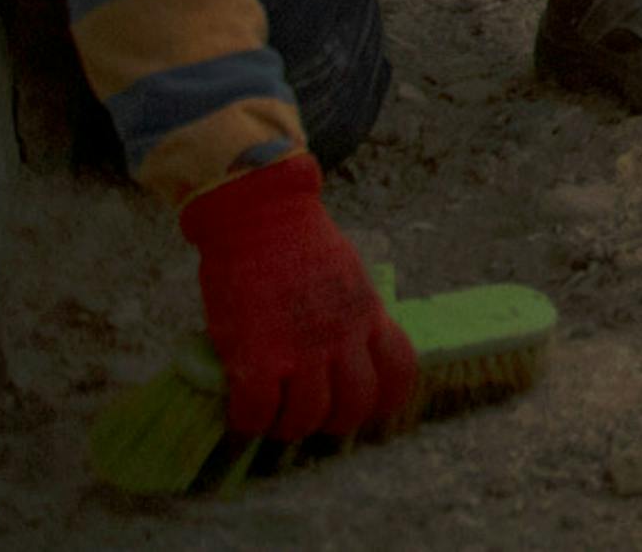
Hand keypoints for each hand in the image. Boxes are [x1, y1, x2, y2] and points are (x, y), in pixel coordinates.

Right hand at [180, 155, 419, 443]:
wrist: (260, 214)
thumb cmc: (298, 241)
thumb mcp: (347, 277)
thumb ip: (351, 315)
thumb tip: (344, 348)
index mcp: (369, 315)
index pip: (399, 373)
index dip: (385, 401)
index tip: (366, 408)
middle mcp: (343, 338)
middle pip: (354, 406)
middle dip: (334, 423)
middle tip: (312, 418)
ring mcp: (302, 350)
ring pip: (307, 418)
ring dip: (288, 427)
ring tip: (273, 420)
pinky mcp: (258, 356)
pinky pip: (258, 412)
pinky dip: (249, 422)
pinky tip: (242, 414)